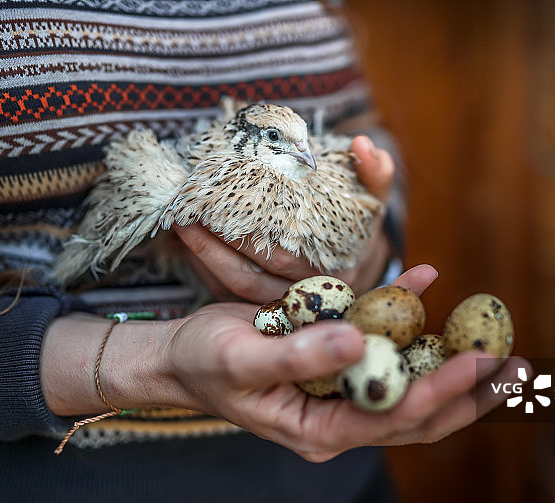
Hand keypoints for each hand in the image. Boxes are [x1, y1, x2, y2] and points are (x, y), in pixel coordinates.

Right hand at [42, 265, 531, 462]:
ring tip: (501, 347)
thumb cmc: (204, 360)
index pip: (392, 418)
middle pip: (417, 414)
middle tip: (517, 368)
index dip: (438, 391)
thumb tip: (361, 343)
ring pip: (411, 386)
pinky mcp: (340, 363)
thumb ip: (298, 357)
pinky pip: (384, 349)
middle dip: (468, 393)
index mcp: (319, 430)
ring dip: (454, 366)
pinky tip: (426, 288)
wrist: (182, 355)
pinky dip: (409, 324)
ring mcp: (342, 391)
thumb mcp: (241, 358)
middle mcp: (339, 417)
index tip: (476, 360)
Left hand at [172, 135, 395, 301]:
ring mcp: (281, 303)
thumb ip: (374, 172)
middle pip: (254, 274)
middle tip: (188, 208)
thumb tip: (364, 144)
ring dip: (203, 256)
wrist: (351, 255)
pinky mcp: (259, 306)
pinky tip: (184, 244)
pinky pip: (225, 293)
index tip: (220, 206)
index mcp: (335, 270)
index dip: (250, 237)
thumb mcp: (372, 198)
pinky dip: (203, 269)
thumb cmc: (357, 221)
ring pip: (235, 286)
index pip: (286, 257)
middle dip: (216, 242)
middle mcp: (307, 294)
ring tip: (180, 222)